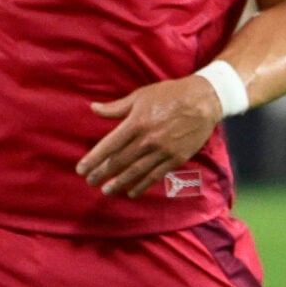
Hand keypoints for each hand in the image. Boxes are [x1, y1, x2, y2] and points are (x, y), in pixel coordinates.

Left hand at [78, 75, 227, 197]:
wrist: (204, 100)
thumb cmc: (170, 94)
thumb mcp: (140, 96)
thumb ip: (116, 107)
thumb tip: (93, 109)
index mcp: (136, 123)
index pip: (109, 145)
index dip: (93, 159)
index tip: (81, 169)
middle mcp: (147, 140)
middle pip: (120, 161)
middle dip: (102, 173)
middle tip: (90, 182)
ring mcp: (163, 151)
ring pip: (136, 172)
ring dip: (119, 182)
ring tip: (107, 190)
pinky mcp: (176, 158)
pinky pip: (156, 175)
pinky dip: (143, 185)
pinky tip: (132, 192)